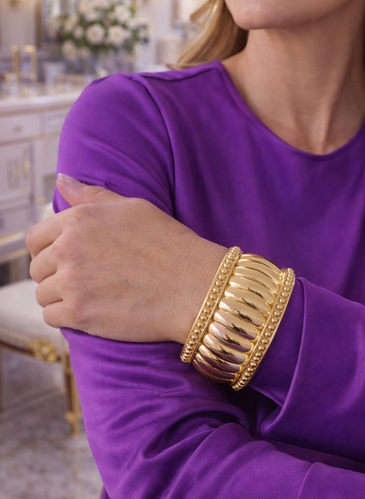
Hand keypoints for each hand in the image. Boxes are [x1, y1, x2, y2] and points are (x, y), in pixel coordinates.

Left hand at [26, 175, 226, 343]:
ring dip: (61, 298)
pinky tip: (92, 311)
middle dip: (55, 275)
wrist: (195, 287)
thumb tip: (62, 181)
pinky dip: (67, 317)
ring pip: (43, 295)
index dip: (48, 250)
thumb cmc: (171, 246)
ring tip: (92, 297)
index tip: (66, 260)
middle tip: (85, 281)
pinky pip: (52, 318)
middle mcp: (69, 248)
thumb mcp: (133, 208)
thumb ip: (93, 196)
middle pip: (37, 268)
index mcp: (78, 220)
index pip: (35, 238)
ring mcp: (72, 283)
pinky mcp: (79, 314)